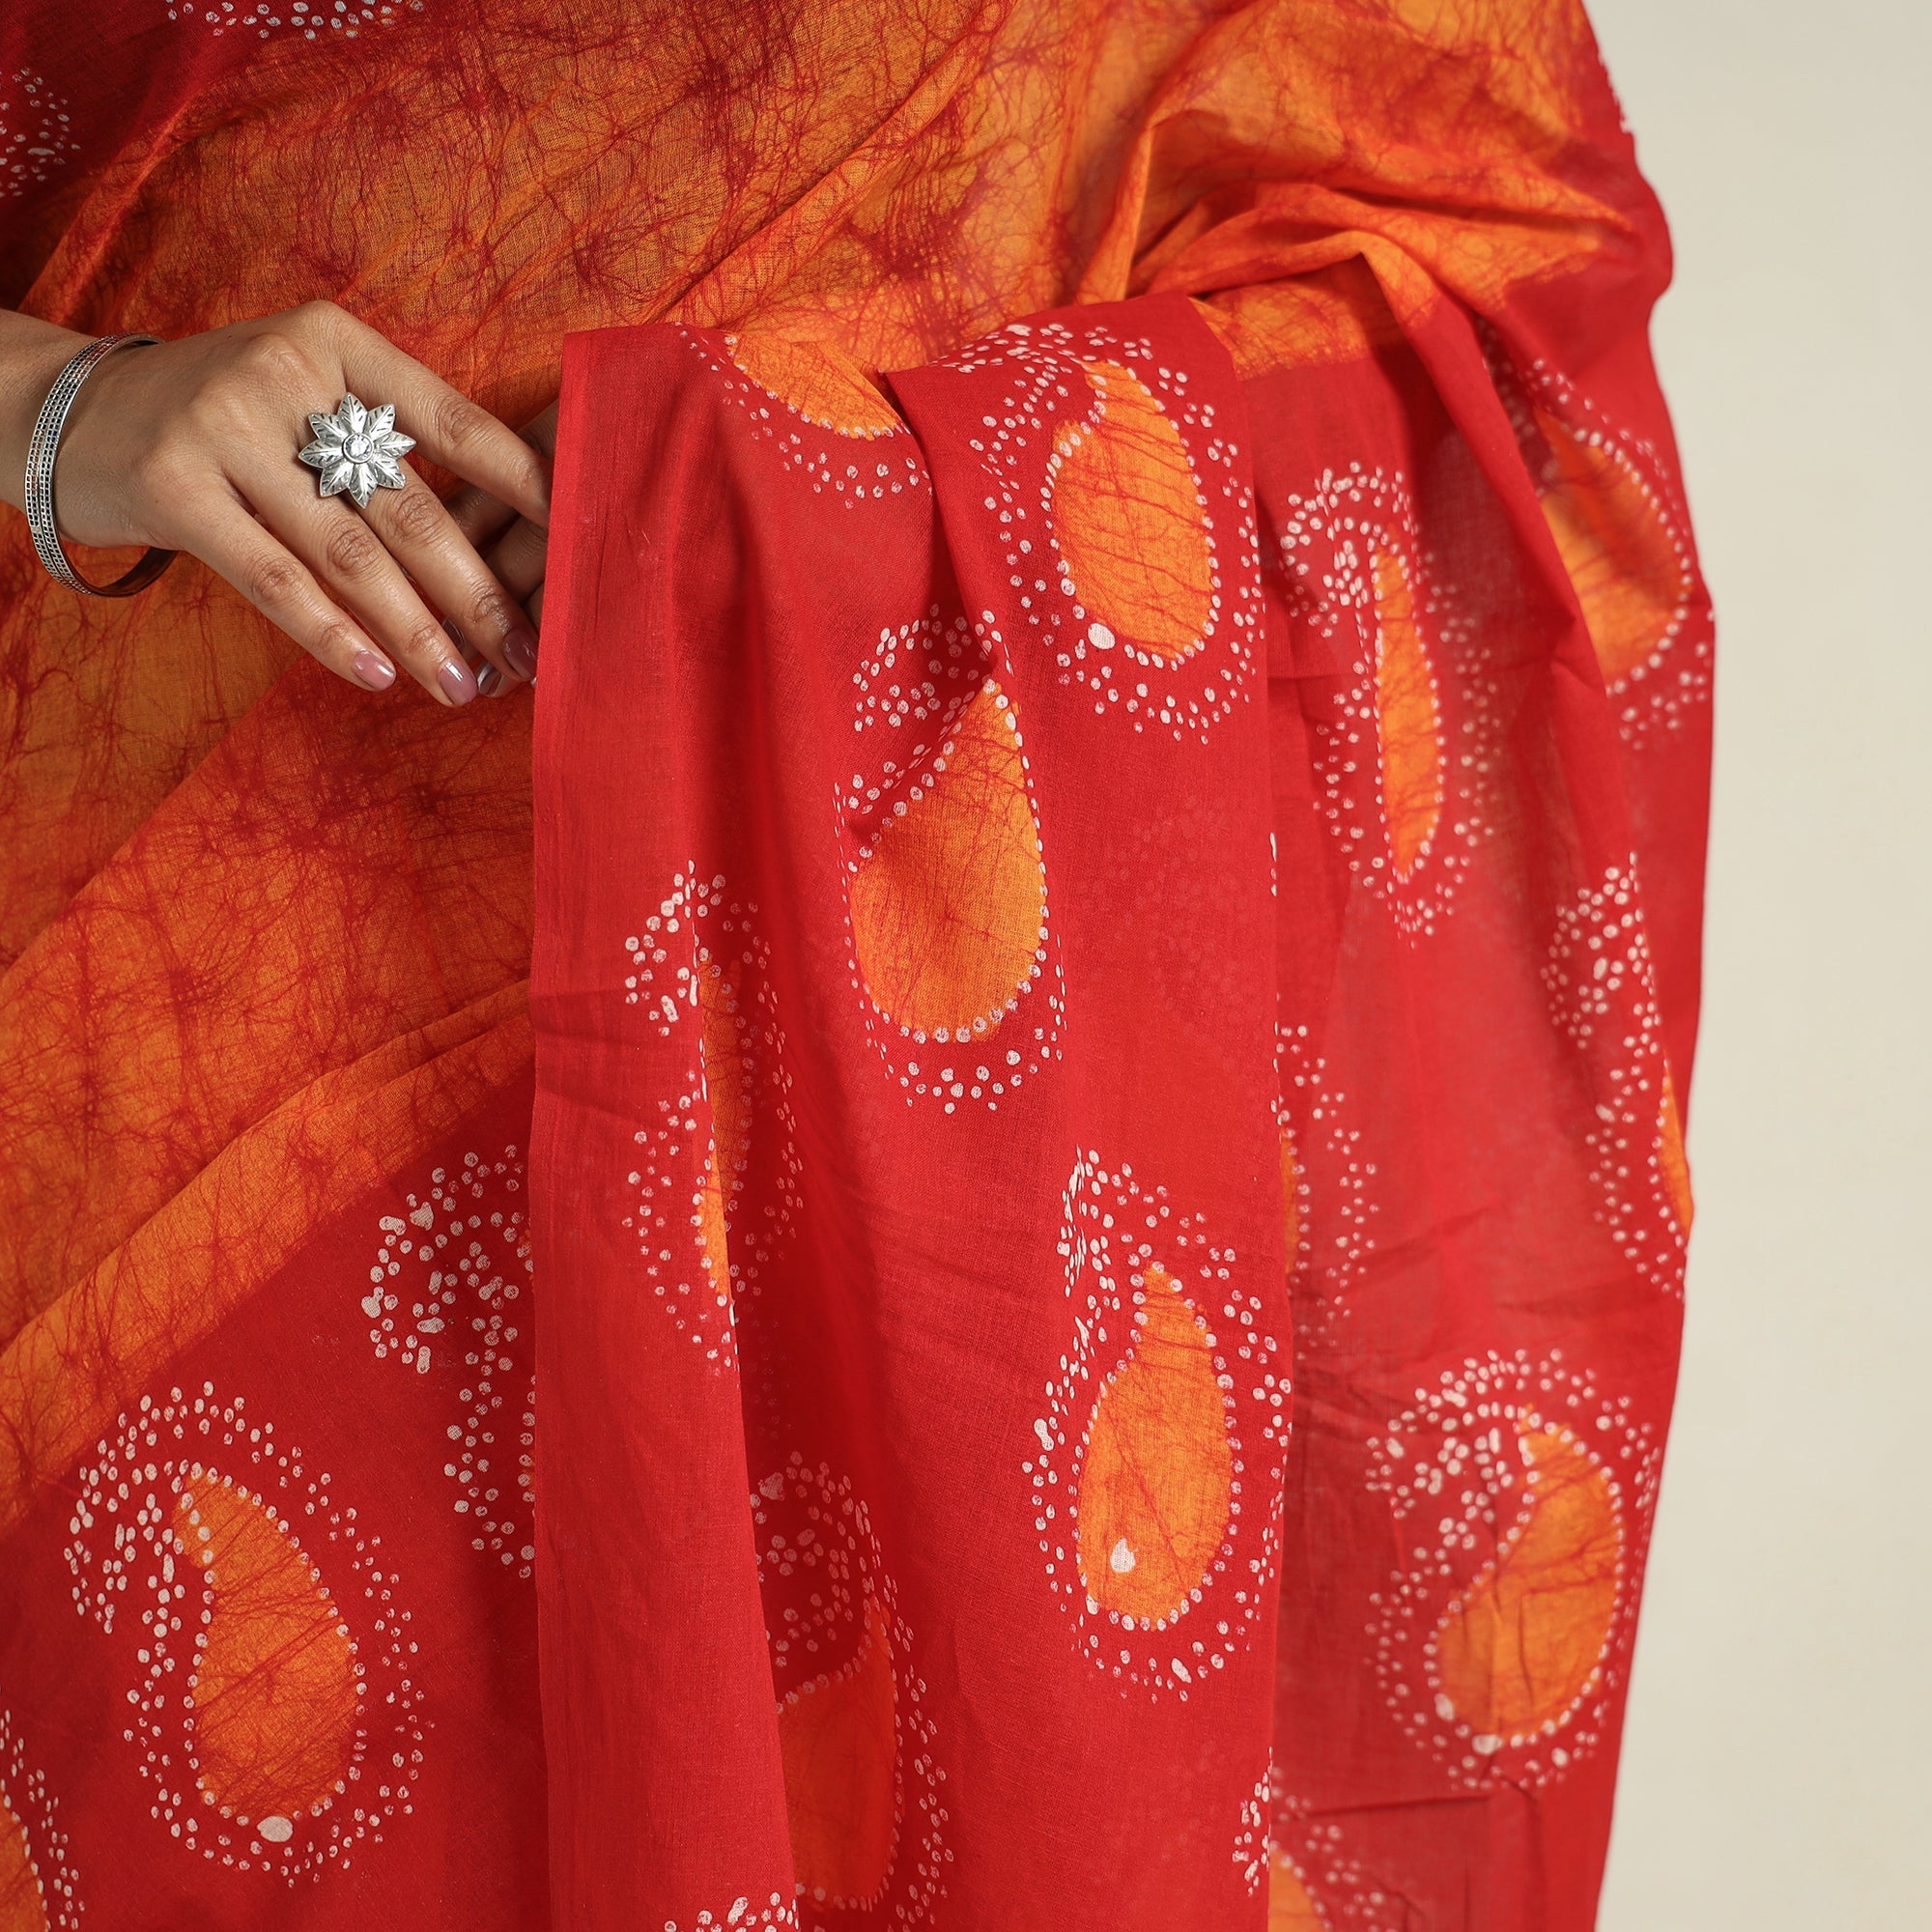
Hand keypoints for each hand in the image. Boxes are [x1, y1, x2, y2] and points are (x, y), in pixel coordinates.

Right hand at [4, 302, 548, 704]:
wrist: (73, 412)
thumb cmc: (230, 422)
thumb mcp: (308, 396)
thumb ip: (390, 445)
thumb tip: (510, 541)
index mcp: (339, 341)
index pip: (454, 422)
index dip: (525, 486)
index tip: (583, 545)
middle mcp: (286, 373)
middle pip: (410, 506)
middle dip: (479, 594)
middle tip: (530, 655)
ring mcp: (225, 428)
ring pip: (349, 553)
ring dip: (417, 633)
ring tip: (465, 686)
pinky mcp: (175, 490)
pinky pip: (274, 580)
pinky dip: (333, 635)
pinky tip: (380, 678)